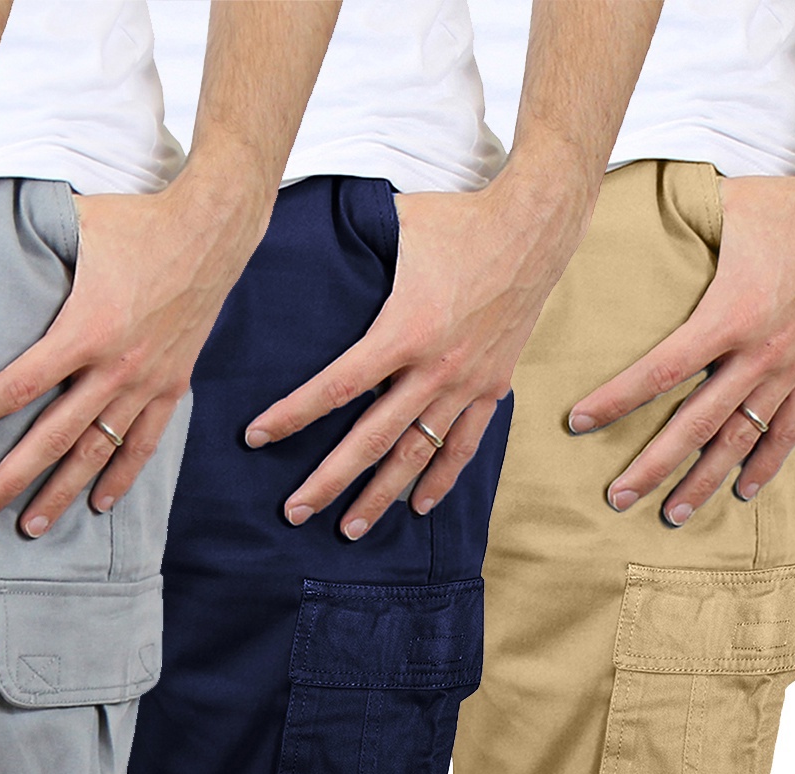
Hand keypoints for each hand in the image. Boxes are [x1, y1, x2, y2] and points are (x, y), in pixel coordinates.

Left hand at [0, 179, 267, 534]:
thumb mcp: (77, 226)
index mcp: (85, 329)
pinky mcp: (173, 387)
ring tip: (30, 528)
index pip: (17, 385)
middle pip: (51, 437)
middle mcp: (114, 366)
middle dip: (10, 478)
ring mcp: (146, 382)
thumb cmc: (138, 222)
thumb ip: (34, 245)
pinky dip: (121, 477)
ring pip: (96, 453)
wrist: (213, 229)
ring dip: (61, 494)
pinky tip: (98, 505)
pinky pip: (143, 444)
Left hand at [245, 172, 583, 536]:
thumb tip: (309, 238)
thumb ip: (353, 241)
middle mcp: (434, 368)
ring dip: (381, 497)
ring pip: (416, 454)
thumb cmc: (460, 221)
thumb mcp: (398, 226)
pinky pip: (464, 445)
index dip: (292, 416)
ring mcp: (466, 384)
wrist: (537, 226)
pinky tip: (419, 507)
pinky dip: (441, 478)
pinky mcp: (494, 387)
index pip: (335, 387)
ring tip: (349, 530)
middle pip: (371, 439)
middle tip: (294, 512)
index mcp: (403, 331)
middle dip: (329, 481)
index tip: (256, 437)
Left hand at [569, 159, 794, 523]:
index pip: (660, 370)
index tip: (578, 423)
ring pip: (740, 438)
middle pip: (695, 424)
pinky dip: (767, 462)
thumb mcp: (722, 211)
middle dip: (653, 466)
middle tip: (616, 498)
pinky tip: (743, 491)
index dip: (616, 400)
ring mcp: (792, 365)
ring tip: (672, 515)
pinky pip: (790, 428)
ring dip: (704, 480)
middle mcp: (760, 350)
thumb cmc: (785, 204)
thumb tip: (617, 217)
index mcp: (730, 314)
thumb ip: (674, 228)